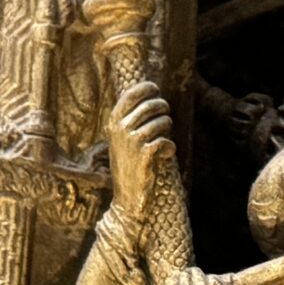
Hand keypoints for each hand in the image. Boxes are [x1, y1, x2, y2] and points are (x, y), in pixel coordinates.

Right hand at [104, 81, 173, 217]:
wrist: (128, 196)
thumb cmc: (130, 163)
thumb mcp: (124, 138)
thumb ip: (133, 118)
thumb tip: (152, 97)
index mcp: (114, 121)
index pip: (131, 94)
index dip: (147, 88)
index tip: (156, 90)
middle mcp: (120, 129)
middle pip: (151, 105)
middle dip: (163, 108)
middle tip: (165, 116)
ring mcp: (132, 141)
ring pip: (161, 122)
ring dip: (167, 129)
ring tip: (163, 140)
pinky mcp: (145, 155)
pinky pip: (165, 140)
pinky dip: (170, 147)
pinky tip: (166, 153)